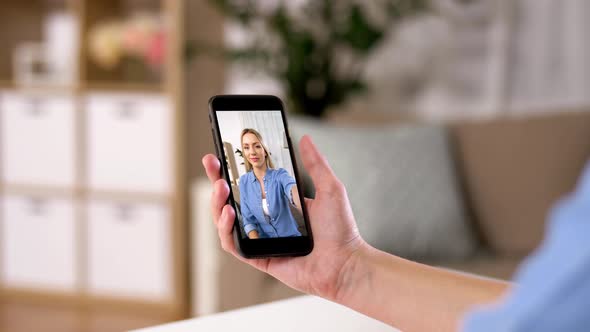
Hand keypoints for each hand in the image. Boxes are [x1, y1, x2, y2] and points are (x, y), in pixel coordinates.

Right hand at [202, 135, 366, 300]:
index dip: (231, 170)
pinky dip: (226, 231)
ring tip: (221, 188)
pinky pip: (234, 246)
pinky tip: (229, 214)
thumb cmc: (340, 229)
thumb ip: (315, 164)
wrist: (345, 262)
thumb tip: (305, 139)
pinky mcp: (259, 258)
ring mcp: (261, 240)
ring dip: (217, 204)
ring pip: (226, 222)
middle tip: (212, 163)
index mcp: (279, 203)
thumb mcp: (329, 188)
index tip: (220, 154)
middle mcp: (266, 221)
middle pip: (231, 200)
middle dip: (217, 181)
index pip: (249, 185)